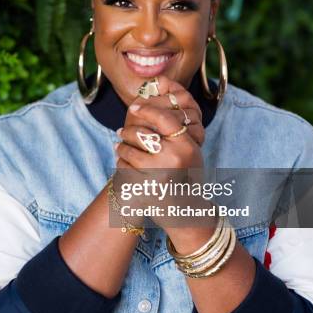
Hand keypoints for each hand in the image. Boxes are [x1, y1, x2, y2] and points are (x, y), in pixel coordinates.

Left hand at [114, 76, 206, 229]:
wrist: (185, 212)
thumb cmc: (187, 177)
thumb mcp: (191, 152)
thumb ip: (178, 131)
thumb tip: (162, 100)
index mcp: (187, 145)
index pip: (163, 117)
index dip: (147, 109)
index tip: (134, 107)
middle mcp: (174, 158)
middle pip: (142, 133)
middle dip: (128, 131)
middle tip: (121, 131)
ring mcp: (158, 174)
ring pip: (129, 150)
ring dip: (122, 147)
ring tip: (120, 147)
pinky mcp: (144, 188)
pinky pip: (124, 167)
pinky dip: (121, 163)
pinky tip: (123, 162)